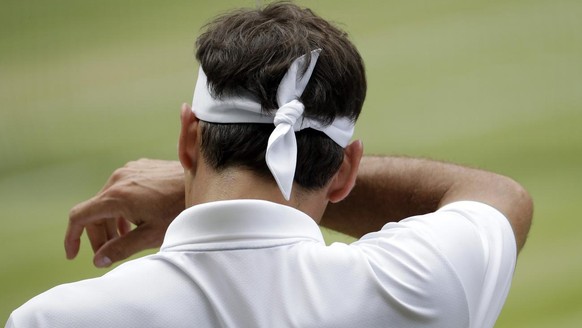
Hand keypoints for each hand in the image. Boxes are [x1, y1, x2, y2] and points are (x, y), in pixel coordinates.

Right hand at [65, 159, 184, 266]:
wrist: (205, 182)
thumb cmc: (180, 209)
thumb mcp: (151, 235)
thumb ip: (121, 249)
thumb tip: (98, 261)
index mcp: (116, 196)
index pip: (79, 216)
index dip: (72, 238)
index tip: (74, 255)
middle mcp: (118, 178)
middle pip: (95, 210)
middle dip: (99, 234)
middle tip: (108, 254)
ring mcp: (130, 170)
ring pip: (108, 199)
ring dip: (111, 221)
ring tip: (124, 239)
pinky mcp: (140, 167)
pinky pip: (122, 189)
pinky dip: (122, 207)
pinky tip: (135, 221)